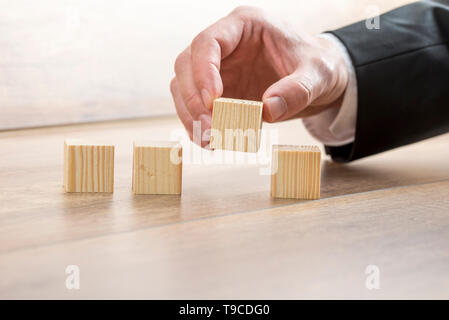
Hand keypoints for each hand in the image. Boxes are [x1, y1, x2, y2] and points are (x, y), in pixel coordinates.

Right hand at [170, 6, 348, 145]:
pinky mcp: (218, 93)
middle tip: (210, 128)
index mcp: (244, 25)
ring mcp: (218, 69)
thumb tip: (268, 109)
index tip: (213, 101)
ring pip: (183, 87)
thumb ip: (298, 90)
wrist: (317, 81)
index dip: (203, 71)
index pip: (208, 42)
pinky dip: (199, 126)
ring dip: (191, 116)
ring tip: (211, 140)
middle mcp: (225, 45)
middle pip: (186, 65)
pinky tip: (213, 142)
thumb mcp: (318, 75)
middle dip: (193, 99)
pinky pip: (196, 108)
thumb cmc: (317, 66)